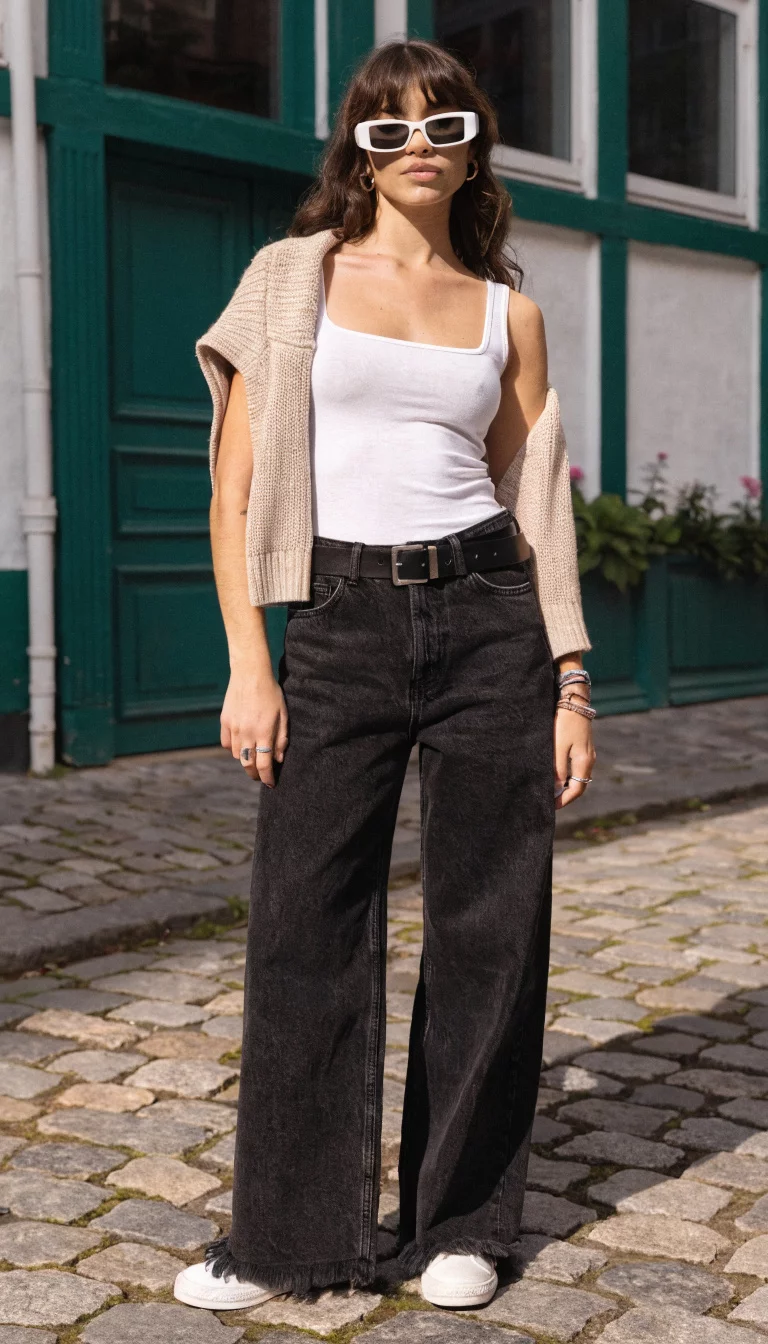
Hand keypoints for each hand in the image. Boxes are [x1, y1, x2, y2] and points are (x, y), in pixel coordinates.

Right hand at [220, 666, 288, 787]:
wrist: (250, 673)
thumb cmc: (271, 693)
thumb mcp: (283, 714)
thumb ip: (281, 738)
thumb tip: (278, 759)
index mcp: (264, 732)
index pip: (264, 764)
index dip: (267, 777)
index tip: (270, 784)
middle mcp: (247, 733)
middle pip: (248, 765)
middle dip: (255, 775)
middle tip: (261, 776)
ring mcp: (234, 728)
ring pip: (238, 756)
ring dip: (246, 761)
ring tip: (254, 759)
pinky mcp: (225, 722)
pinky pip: (227, 744)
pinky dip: (235, 749)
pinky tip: (243, 746)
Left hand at [554, 702, 595, 808]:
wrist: (574, 701)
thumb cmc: (564, 723)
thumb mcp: (558, 747)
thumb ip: (557, 769)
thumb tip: (556, 788)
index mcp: (584, 761)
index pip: (577, 789)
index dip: (565, 800)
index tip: (551, 806)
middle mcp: (589, 760)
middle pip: (580, 785)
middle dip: (566, 796)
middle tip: (550, 802)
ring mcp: (588, 753)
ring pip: (578, 777)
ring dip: (567, 786)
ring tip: (552, 792)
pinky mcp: (583, 747)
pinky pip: (577, 768)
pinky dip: (568, 776)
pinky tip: (557, 776)